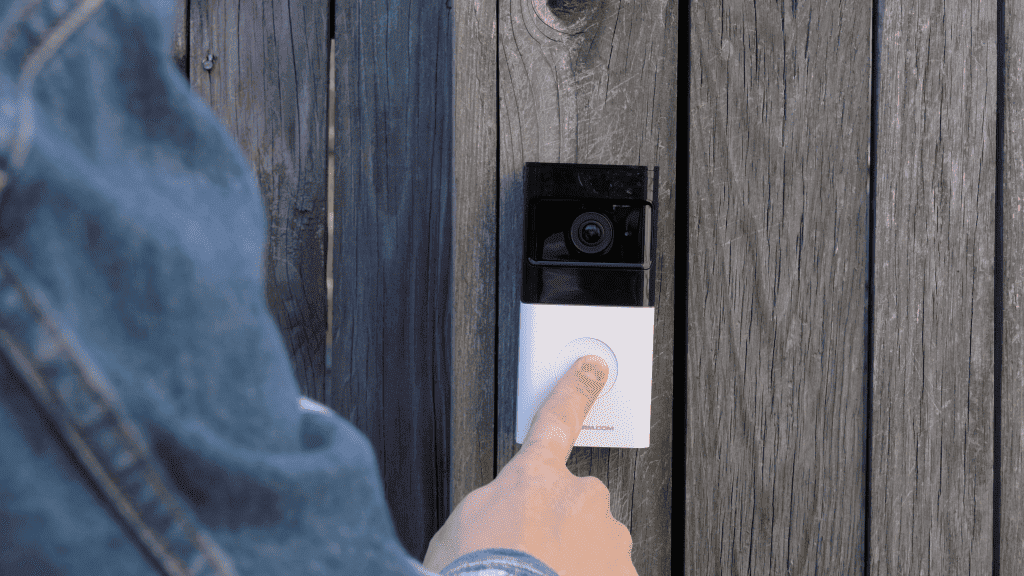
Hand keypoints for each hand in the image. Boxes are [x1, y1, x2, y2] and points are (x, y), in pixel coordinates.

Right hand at [422, 355, 636, 575]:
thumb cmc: (477, 571)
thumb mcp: (460, 525)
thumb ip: (493, 503)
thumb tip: (505, 512)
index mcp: (536, 477)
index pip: (556, 420)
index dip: (575, 391)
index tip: (592, 369)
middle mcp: (581, 498)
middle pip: (577, 502)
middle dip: (558, 526)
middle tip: (527, 555)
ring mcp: (607, 538)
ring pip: (595, 543)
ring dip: (574, 559)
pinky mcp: (624, 573)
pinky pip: (608, 572)